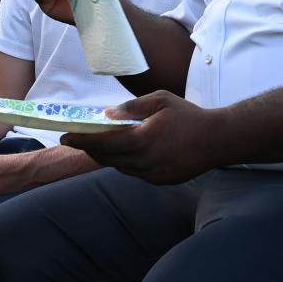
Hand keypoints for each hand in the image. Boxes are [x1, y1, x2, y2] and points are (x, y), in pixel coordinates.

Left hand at [62, 90, 227, 184]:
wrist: (218, 140)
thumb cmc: (189, 116)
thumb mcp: (160, 100)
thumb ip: (132, 108)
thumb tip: (108, 114)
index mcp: (141, 140)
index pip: (102, 143)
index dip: (81, 140)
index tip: (64, 136)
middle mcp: (143, 162)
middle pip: (107, 158)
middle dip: (90, 148)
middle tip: (77, 139)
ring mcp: (152, 175)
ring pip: (121, 167)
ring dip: (108, 156)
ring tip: (100, 144)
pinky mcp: (160, 181)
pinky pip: (135, 172)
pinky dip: (127, 162)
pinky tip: (127, 152)